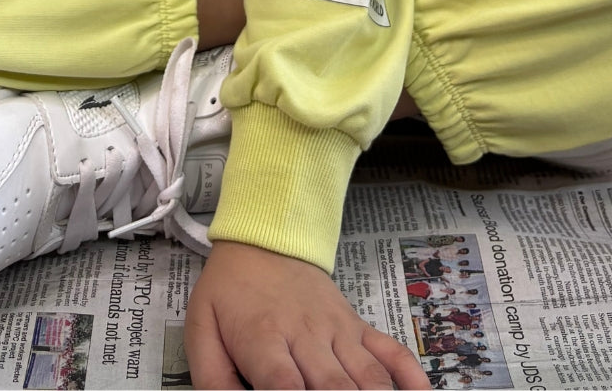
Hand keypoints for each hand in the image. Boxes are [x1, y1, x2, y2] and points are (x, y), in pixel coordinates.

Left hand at [184, 241, 430, 389]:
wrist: (265, 237)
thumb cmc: (230, 289)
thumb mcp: (201, 326)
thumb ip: (212, 377)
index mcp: (264, 337)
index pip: (283, 384)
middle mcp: (306, 335)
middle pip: (333, 387)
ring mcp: (338, 330)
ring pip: (367, 376)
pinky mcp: (357, 326)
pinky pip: (391, 351)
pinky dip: (410, 376)